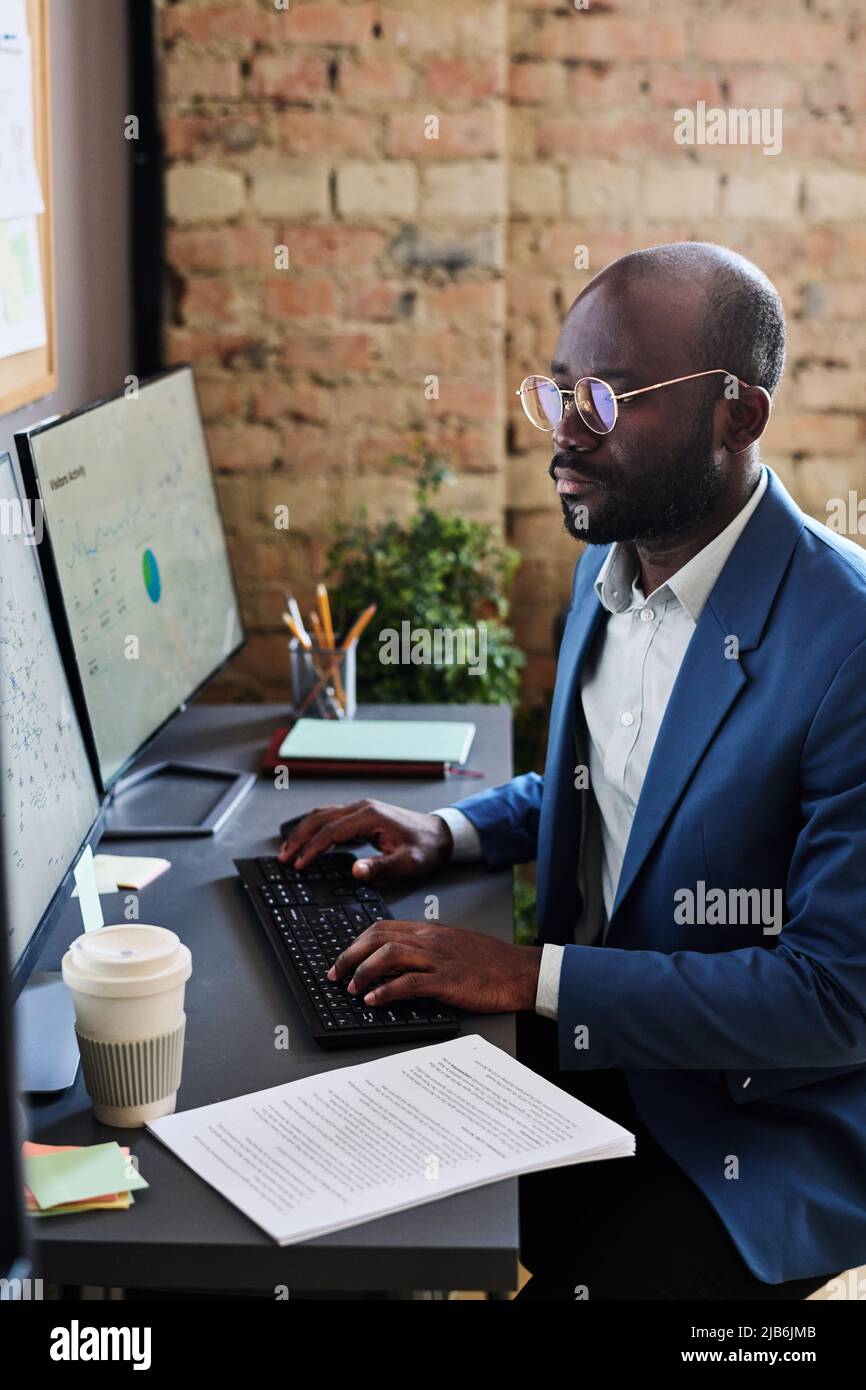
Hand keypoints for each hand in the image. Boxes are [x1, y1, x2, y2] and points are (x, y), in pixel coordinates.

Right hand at [278, 798, 453, 880]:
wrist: (441, 834)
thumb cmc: (426, 847)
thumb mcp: (407, 862)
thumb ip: (381, 866)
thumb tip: (355, 870)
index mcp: (370, 817)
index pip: (330, 832)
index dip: (311, 849)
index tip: (299, 865)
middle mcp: (362, 808)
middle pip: (319, 819)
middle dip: (298, 837)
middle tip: (283, 857)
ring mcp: (361, 809)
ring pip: (322, 815)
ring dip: (303, 831)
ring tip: (288, 849)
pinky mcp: (362, 815)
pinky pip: (331, 818)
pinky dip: (315, 828)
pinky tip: (308, 841)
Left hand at [328, 919, 542, 1013]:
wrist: (521, 971)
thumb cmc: (491, 961)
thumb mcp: (453, 946)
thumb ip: (426, 948)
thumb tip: (396, 961)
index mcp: (429, 931)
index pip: (382, 928)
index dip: (356, 944)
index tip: (343, 960)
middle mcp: (429, 940)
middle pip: (378, 938)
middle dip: (350, 956)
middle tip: (336, 975)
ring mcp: (438, 959)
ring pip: (388, 955)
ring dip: (363, 972)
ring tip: (352, 988)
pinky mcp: (448, 980)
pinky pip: (409, 982)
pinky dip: (386, 991)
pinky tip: (374, 1000)